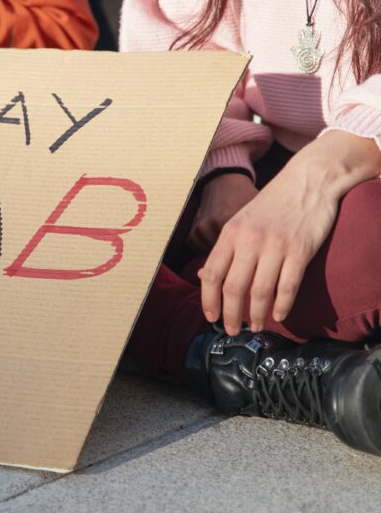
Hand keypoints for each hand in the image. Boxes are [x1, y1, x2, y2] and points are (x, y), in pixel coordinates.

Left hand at [198, 131, 380, 334]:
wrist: (308, 181)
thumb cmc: (272, 205)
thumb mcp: (240, 222)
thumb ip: (225, 250)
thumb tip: (204, 277)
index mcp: (230, 234)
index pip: (212, 274)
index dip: (209, 300)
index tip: (211, 317)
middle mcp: (249, 240)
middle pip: (234, 288)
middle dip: (231, 315)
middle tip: (233, 331)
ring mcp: (275, 245)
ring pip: (260, 291)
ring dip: (257, 315)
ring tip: (256, 327)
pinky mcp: (300, 250)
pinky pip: (288, 286)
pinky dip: (282, 305)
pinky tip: (280, 316)